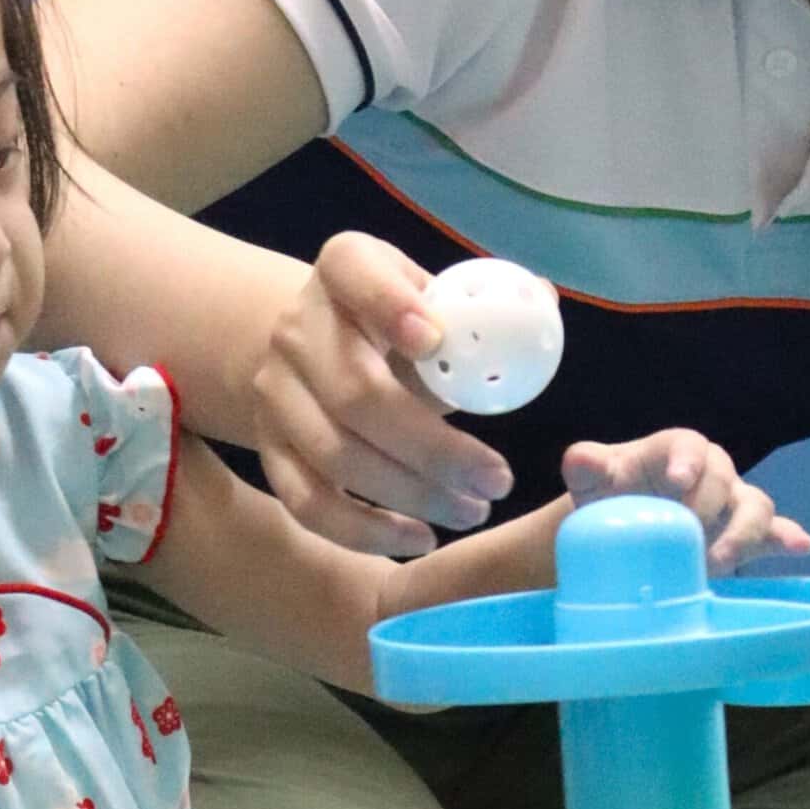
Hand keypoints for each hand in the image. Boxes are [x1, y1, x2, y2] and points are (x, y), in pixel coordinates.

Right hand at [251, 232, 515, 556]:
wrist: (312, 350)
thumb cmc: (396, 325)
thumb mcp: (431, 298)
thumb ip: (481, 309)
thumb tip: (541, 303)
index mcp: (343, 269)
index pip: (353, 271)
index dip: (390, 304)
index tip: (435, 340)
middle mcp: (296, 329)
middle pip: (355, 392)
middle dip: (433, 447)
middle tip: (496, 480)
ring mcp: (274, 394)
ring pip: (336, 456)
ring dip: (412, 494)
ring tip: (473, 511)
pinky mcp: (268, 451)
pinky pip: (308, 503)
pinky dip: (364, 532)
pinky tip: (419, 539)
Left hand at [562, 430, 809, 574]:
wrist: (619, 532)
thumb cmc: (607, 497)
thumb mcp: (591, 482)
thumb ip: (585, 466)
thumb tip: (581, 459)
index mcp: (674, 451)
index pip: (688, 445)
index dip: (687, 460)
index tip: (678, 482)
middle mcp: (710, 473)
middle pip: (724, 478)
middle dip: (711, 506)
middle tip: (690, 539)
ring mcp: (732, 504)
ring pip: (754, 506)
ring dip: (745, 533)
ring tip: (722, 562)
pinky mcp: (745, 536)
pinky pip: (774, 533)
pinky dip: (787, 538)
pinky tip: (800, 545)